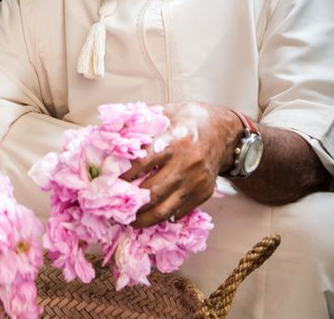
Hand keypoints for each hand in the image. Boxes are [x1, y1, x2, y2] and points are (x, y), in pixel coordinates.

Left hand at [121, 102, 240, 227]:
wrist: (225, 131)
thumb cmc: (191, 119)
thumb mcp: (167, 112)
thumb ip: (141, 122)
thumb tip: (109, 132)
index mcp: (175, 139)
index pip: (143, 162)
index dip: (123, 175)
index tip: (107, 183)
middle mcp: (187, 162)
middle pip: (152, 191)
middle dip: (130, 204)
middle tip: (112, 210)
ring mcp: (196, 181)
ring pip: (165, 209)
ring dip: (143, 219)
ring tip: (128, 222)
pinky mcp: (204, 193)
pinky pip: (179, 212)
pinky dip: (162, 217)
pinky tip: (149, 216)